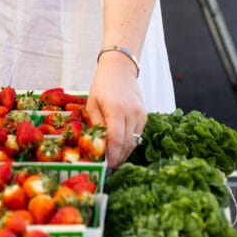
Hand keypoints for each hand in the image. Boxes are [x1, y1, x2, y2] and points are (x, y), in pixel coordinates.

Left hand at [87, 54, 146, 169]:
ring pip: (134, 142)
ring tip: (113, 160)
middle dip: (117, 158)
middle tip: (107, 167)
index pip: (116, 139)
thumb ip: (96, 125)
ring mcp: (140, 114)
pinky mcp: (144, 116)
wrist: (120, 70)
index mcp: (116, 109)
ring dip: (123, 153)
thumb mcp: (92, 104)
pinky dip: (129, 143)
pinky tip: (120, 147)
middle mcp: (131, 112)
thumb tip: (98, 147)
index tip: (105, 165)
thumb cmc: (102, 86)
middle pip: (126, 144)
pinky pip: (137, 135)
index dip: (111, 155)